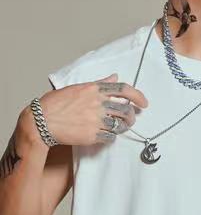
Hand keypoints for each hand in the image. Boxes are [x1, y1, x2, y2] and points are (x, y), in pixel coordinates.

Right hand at [28, 74, 147, 146]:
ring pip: (120, 125)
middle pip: (126, 110)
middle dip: (132, 116)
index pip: (123, 89)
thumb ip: (99, 84)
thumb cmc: (56, 104)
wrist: (41, 121)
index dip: (138, 96)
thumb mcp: (78, 88)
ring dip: (123, 127)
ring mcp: (95, 120)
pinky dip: (111, 137)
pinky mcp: (92, 134)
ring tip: (118, 127)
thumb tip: (114, 77)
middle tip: (130, 120)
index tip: (144, 103)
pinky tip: (105, 135)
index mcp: (93, 90)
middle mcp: (97, 103)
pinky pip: (111, 137)